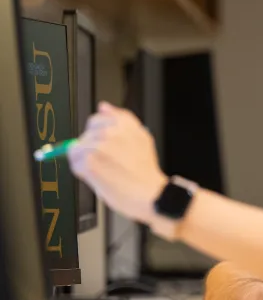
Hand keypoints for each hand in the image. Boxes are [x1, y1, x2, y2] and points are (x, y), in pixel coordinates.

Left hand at [68, 102, 166, 224]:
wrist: (149, 193)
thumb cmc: (145, 169)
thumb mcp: (141, 137)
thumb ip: (121, 119)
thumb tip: (103, 106)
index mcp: (123, 123)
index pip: (95, 120)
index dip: (97, 135)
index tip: (105, 146)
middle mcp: (110, 131)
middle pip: (84, 136)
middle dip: (91, 149)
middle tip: (108, 162)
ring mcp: (99, 146)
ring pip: (77, 150)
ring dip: (85, 161)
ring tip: (104, 170)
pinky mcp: (90, 163)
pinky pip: (75, 164)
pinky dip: (83, 172)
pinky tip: (99, 176)